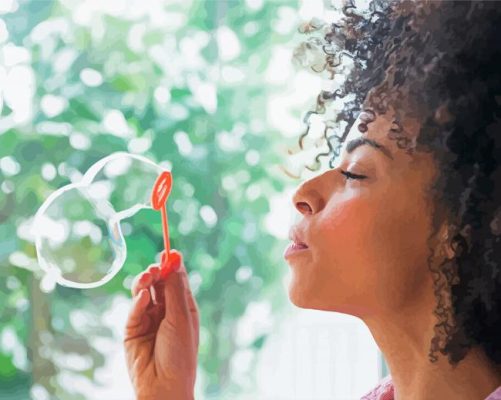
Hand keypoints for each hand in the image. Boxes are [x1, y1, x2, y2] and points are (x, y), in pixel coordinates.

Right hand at [124, 249, 198, 399]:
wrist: (163, 385)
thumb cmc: (180, 353)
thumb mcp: (181, 316)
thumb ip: (176, 287)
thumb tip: (175, 258)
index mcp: (183, 307)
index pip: (177, 279)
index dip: (172, 265)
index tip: (168, 251)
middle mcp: (166, 311)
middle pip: (158, 282)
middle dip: (155, 272)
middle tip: (153, 269)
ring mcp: (149, 319)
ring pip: (143, 292)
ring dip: (143, 283)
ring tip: (145, 279)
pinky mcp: (132, 329)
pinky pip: (134, 309)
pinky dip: (137, 302)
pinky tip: (142, 299)